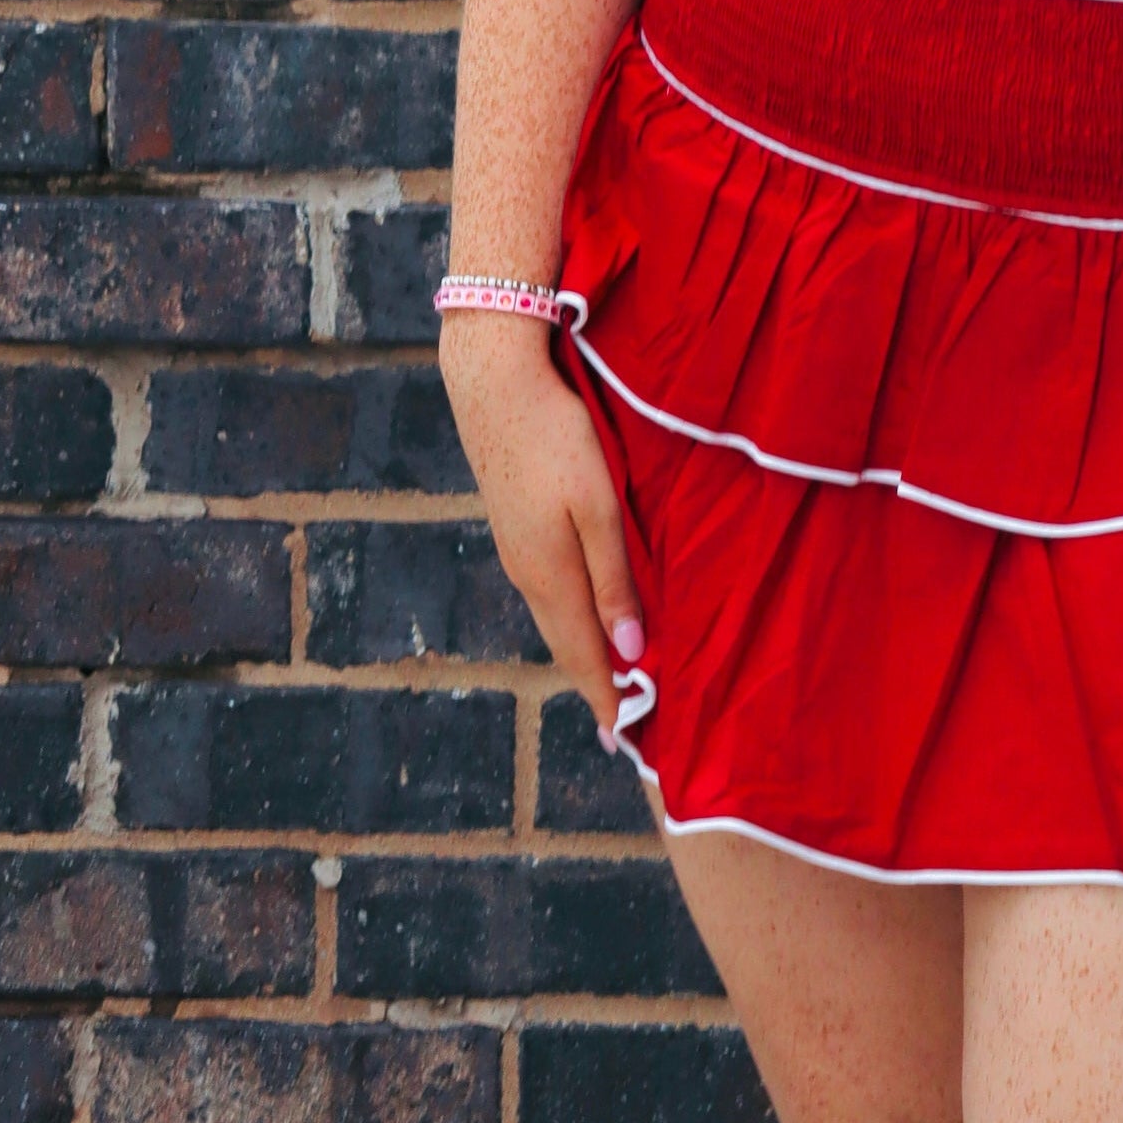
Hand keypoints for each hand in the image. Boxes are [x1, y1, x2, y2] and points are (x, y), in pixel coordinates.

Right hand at [437, 313, 645, 734]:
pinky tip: (583, 611)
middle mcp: (528, 574)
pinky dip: (570, 615)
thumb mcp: (599, 508)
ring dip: (581, 649)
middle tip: (621, 721)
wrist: (493, 383)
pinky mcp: (513, 526)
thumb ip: (614, 581)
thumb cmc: (557, 438)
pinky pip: (547, 589)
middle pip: (566, 643)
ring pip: (555, 616)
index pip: (584, 656)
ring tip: (608, 675)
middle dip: (594, 683)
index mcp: (551, 577)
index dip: (606, 697)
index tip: (624, 740)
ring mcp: (516, 550)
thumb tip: (629, 654)